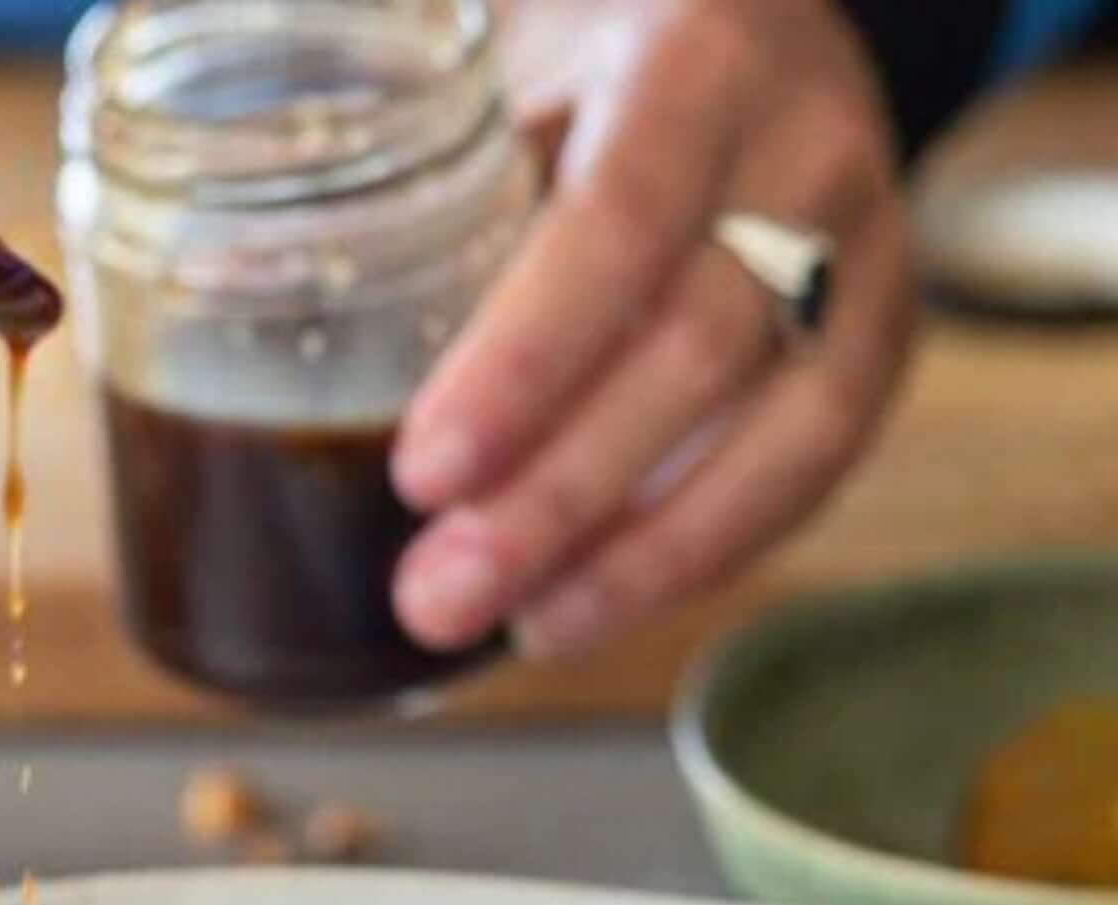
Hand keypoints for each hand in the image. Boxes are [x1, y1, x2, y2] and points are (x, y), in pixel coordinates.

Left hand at [391, 0, 915, 659]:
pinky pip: (809, 471)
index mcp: (692, 54)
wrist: (738, 31)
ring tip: (514, 632)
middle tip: (436, 597)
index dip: (526, 363)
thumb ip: (421, 181)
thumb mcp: (497, 76)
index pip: (620, 220)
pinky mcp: (880, 340)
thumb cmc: (574, 67)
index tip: (424, 474)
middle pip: (698, 346)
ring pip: (778, 431)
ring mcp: (866, 248)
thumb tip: (237, 293)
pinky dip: (697, 555)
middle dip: (557, 497)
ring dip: (634, 558)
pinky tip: (590, 608)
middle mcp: (804, 145)